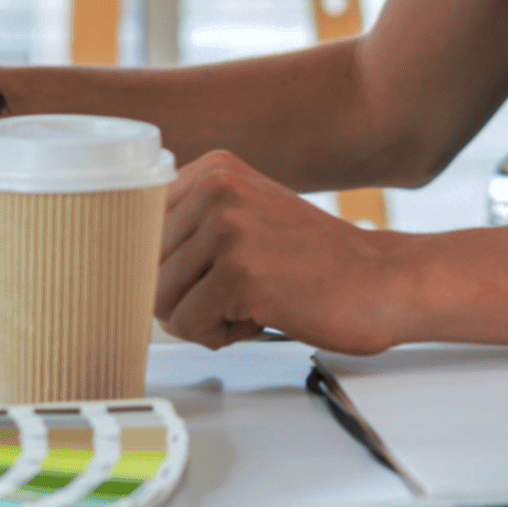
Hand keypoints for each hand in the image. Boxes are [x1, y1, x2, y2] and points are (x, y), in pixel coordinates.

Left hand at [155, 150, 408, 354]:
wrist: (383, 281)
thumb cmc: (315, 261)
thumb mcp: (247, 214)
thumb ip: (191, 224)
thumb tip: (124, 261)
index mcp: (213, 170)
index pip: (139, 225)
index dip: (161, 264)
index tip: (188, 277)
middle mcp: (216, 189)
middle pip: (145, 265)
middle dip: (184, 295)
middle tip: (232, 295)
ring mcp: (227, 229)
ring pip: (160, 299)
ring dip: (200, 318)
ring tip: (247, 304)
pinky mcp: (239, 274)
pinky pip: (187, 325)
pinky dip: (218, 336)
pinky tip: (258, 317)